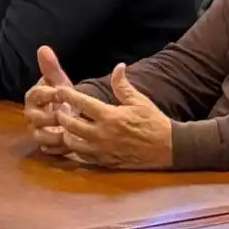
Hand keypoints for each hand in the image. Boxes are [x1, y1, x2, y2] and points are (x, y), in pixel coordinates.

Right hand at [25, 47, 78, 155]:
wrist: (65, 113)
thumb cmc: (62, 95)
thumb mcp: (59, 81)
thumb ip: (51, 67)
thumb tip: (43, 48)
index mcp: (32, 97)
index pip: (35, 94)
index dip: (47, 93)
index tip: (60, 92)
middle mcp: (31, 115)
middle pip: (35, 118)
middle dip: (51, 117)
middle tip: (66, 114)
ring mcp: (36, 131)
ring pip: (40, 136)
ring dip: (54, 134)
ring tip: (70, 132)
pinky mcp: (44, 145)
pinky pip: (48, 149)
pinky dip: (59, 148)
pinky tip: (72, 143)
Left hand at [50, 64, 172, 169]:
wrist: (168, 148)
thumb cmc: (153, 122)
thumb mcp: (139, 101)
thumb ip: (123, 85)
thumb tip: (118, 66)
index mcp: (109, 116)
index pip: (80, 103)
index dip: (67, 95)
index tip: (60, 90)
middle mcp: (101, 134)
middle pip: (69, 124)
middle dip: (61, 114)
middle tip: (60, 108)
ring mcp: (101, 150)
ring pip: (71, 142)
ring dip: (66, 132)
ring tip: (67, 125)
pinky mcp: (104, 162)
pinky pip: (81, 156)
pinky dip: (75, 148)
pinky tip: (76, 140)